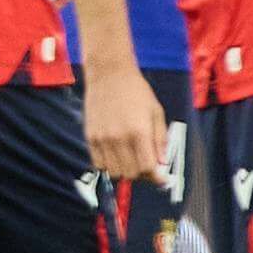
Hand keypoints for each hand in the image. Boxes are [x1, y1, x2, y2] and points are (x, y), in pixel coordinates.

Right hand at [84, 63, 168, 183]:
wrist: (109, 73)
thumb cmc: (136, 91)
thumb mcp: (156, 112)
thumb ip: (160, 140)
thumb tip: (162, 164)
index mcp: (138, 131)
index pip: (148, 168)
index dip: (157, 177)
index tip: (161, 179)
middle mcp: (119, 138)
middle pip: (131, 174)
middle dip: (143, 175)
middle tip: (147, 166)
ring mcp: (102, 138)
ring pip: (114, 172)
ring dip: (125, 171)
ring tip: (131, 160)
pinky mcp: (90, 137)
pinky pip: (98, 164)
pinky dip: (109, 165)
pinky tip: (117, 155)